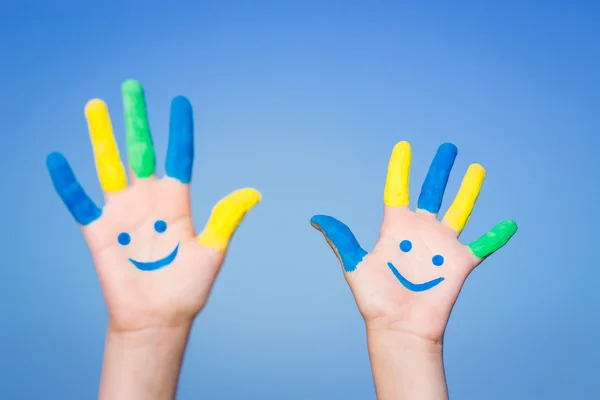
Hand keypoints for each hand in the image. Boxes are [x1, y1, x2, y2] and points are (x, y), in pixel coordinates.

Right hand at [46, 79, 260, 333]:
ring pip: (109, 165)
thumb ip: (225, 219)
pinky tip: (58, 159)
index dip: (179, 130)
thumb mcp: (212, 251)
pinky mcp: (99, 231)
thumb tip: (253, 192)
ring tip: (95, 104)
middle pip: (140, 151)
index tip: (180, 102)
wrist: (159, 318)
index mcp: (177, 202)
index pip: (178, 156)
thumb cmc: (187, 288)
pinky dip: (68, 182)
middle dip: (136, 119)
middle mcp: (148, 200)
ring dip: (102, 136)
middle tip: (133, 86)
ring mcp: (122, 213)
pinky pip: (79, 202)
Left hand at [311, 141, 516, 343]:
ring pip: (460, 210)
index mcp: (396, 227)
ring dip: (469, 190)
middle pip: (433, 191)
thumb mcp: (355, 264)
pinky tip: (510, 224)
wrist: (399, 328)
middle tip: (448, 147)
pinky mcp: (460, 263)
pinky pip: (483, 246)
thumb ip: (341, 238)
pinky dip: (496, 236)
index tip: (403, 146)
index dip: (400, 168)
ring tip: (477, 169)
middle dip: (440, 169)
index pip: (399, 189)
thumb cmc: (375, 299)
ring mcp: (442, 245)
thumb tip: (316, 218)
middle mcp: (421, 231)